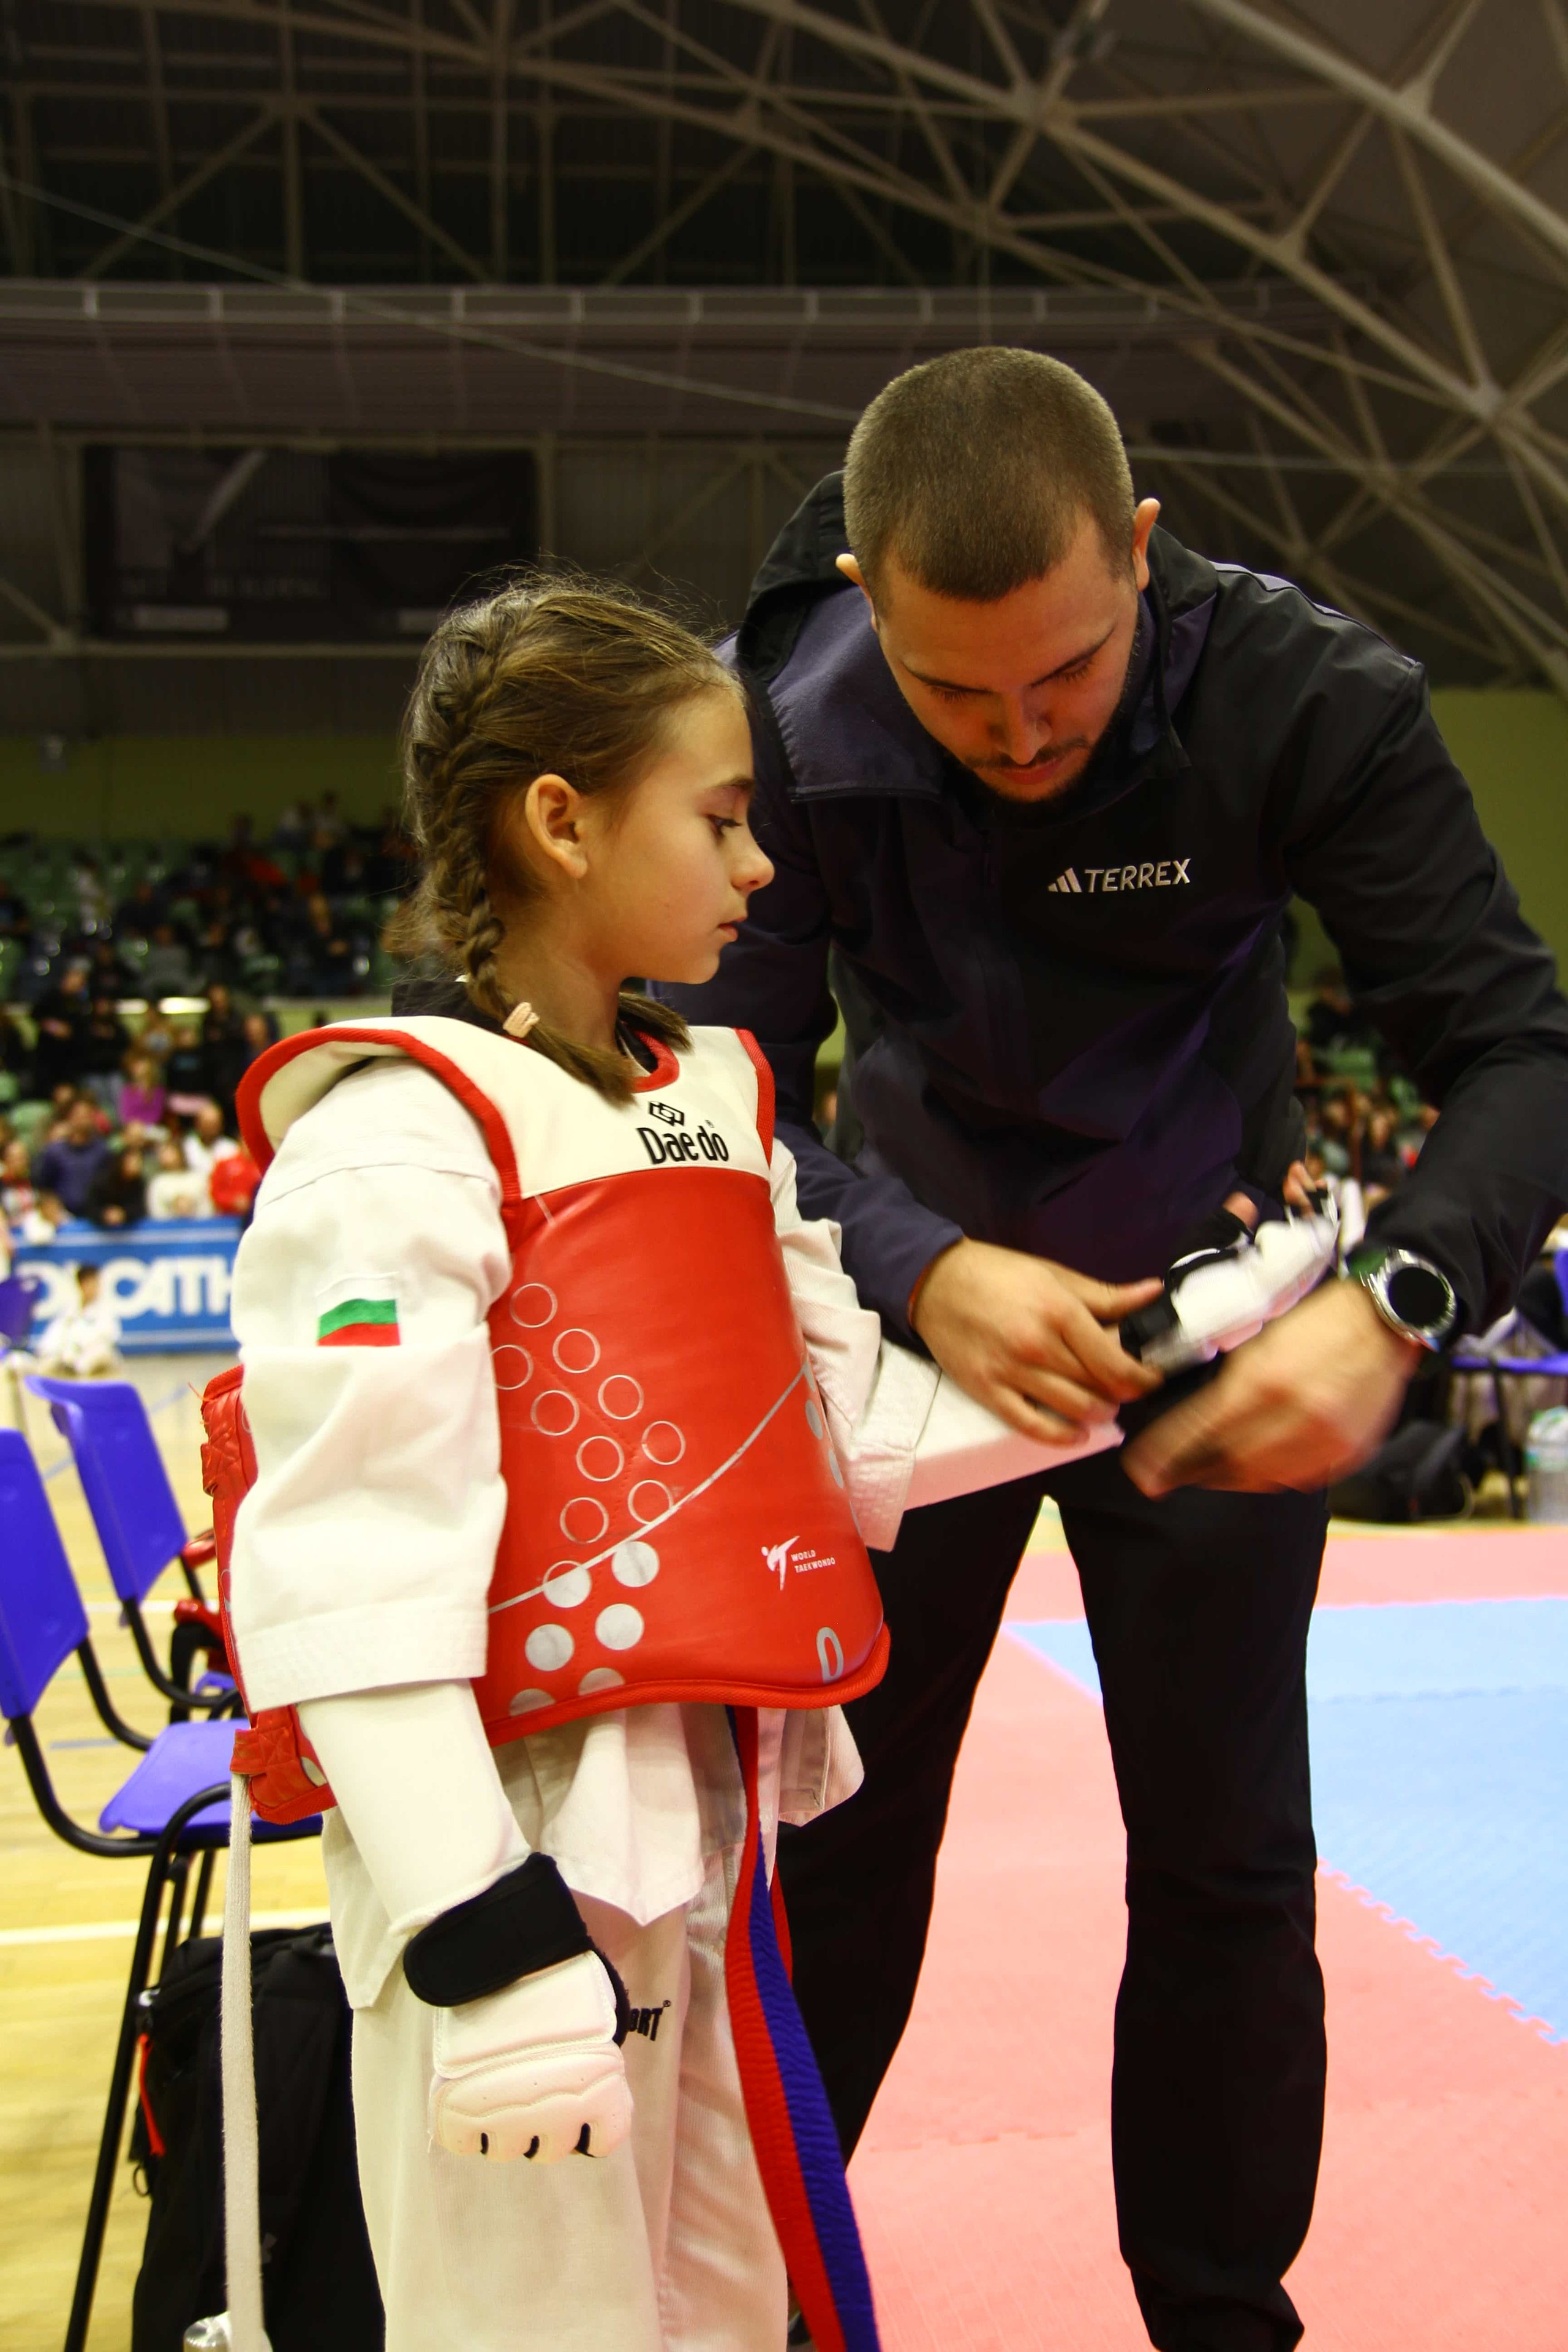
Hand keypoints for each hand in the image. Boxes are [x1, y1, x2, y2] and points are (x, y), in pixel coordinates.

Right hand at [430, 1949, 631, 2162]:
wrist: (507, 1953)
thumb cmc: (562, 1975)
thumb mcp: (601, 2015)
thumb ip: (598, 2053)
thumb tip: (593, 2066)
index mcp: (598, 2094)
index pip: (605, 2138)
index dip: (592, 2122)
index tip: (580, 2100)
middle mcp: (558, 2118)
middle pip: (552, 2148)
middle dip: (545, 2122)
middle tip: (532, 2084)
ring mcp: (508, 2121)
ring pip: (507, 2150)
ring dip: (504, 2125)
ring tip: (498, 2086)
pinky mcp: (463, 2114)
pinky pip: (463, 2142)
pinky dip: (465, 2126)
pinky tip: (471, 2096)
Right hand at [911, 1237, 1164, 1443]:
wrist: (934, 1282)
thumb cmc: (997, 1274)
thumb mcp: (1054, 1276)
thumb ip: (1105, 1294)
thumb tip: (1152, 1294)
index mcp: (1058, 1312)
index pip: (1115, 1362)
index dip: (1142, 1378)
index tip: (1151, 1378)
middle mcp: (1037, 1345)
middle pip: (1098, 1387)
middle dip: (1122, 1394)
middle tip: (1127, 1390)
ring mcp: (1010, 1372)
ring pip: (1072, 1409)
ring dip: (1098, 1415)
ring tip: (1104, 1407)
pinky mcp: (987, 1391)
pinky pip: (1031, 1426)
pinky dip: (1061, 1437)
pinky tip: (1077, 1435)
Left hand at [1123, 1276, 1420, 1496]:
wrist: (1385, 1319)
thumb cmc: (1317, 1317)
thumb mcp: (1259, 1334)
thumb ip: (1226, 1374)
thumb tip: (1188, 1408)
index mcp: (1265, 1380)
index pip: (1201, 1431)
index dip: (1166, 1455)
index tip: (1140, 1470)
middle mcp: (1295, 1417)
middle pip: (1227, 1463)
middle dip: (1189, 1472)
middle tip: (1162, 1477)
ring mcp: (1325, 1440)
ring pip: (1259, 1476)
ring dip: (1223, 1478)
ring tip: (1200, 1473)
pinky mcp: (1347, 1453)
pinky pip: (1295, 1478)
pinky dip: (1265, 1476)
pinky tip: (1248, 1468)